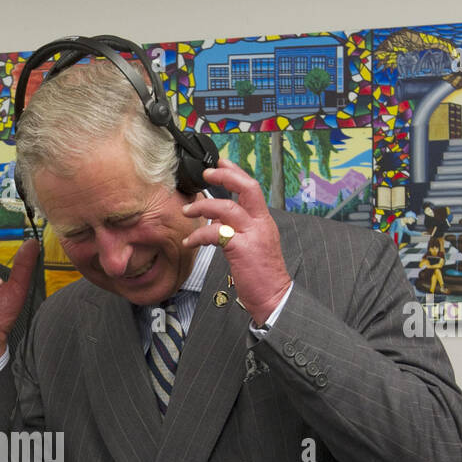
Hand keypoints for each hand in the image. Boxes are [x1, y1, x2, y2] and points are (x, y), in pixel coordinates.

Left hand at [180, 161, 292, 325]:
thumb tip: (217, 221)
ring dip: (203, 206)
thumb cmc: (261, 276)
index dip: (236, 172)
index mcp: (264, 222)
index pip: (252, 188)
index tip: (221, 163)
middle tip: (206, 173)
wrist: (273, 298)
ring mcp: (252, 236)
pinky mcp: (241, 250)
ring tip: (187, 210)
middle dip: (225, 176)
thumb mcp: (253, 246)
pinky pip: (216, 234)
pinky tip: (190, 241)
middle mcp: (261, 224)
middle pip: (247, 188)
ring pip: (227, 208)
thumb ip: (239, 230)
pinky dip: (199, 235)